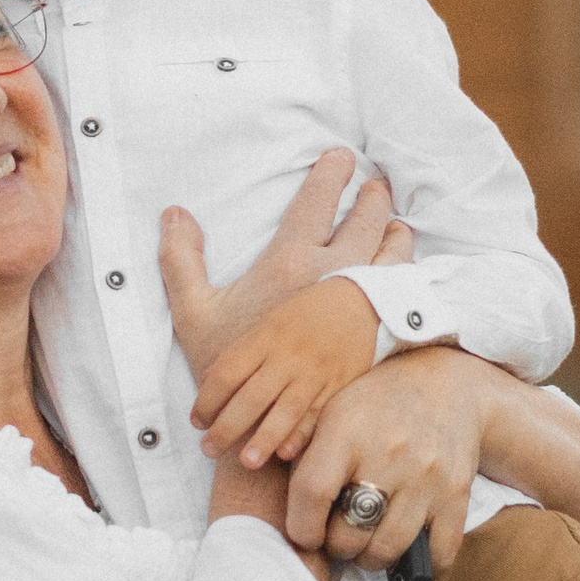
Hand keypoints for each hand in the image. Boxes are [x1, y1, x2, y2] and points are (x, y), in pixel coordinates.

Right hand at [159, 149, 406, 387]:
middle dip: (373, 198)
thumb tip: (174, 212)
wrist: (267, 425)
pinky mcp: (372, 332)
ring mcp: (356, 305)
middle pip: (365, 222)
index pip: (316, 202)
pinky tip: (405, 270)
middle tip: (376, 184)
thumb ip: (181, 260)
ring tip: (397, 222)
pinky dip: (405, 274)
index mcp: (291, 263)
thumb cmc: (227, 368)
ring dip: (395, 232)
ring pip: (390, 256)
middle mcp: (330, 277)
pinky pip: (399, 293)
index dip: (329, 174)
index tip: (340, 155)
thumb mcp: (194, 313)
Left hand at [189, 276, 395, 468]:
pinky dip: (302, 434)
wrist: (361, 302)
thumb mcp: (269, 322)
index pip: (227, 372)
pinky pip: (318, 414)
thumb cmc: (306, 314)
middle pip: (251, 397)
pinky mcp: (338, 385)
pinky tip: (287, 453)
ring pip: (285, 410)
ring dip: (264, 439)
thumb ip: (242, 352)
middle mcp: (287, 355)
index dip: (207, 400)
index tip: (197, 422)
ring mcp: (314, 372)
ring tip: (247, 462)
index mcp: (265, 336)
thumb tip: (210, 382)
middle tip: (208, 449)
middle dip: (226, 427)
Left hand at [285, 346, 492, 574]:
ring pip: (387, 549)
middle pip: (349, 534)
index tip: (305, 534)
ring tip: (366, 543)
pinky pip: (438, 552)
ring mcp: (427, 477)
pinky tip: (405, 544)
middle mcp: (389, 454)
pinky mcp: (457, 494)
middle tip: (337, 537)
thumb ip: (304, 454)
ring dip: (370, 558)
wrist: (446, 384)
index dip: (301, 527)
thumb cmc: (376, 404)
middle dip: (336, 546)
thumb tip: (283, 506)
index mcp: (348, 431)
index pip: (312, 494)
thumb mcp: (332, 411)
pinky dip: (421, 562)